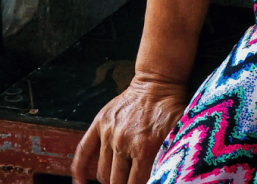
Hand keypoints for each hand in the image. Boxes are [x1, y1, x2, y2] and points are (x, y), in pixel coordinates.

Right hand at [71, 75, 188, 183]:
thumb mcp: (178, 132)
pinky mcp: (100, 123)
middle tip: (130, 180)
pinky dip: (79, 170)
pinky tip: (81, 182)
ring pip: (102, 172)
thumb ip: (171, 156)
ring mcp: (109, 133)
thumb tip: (170, 174)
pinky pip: (83, 151)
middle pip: (117, 182)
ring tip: (119, 178)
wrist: (157, 82)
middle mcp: (123, 143)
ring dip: (110, 180)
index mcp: (144, 149)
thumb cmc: (170, 109)